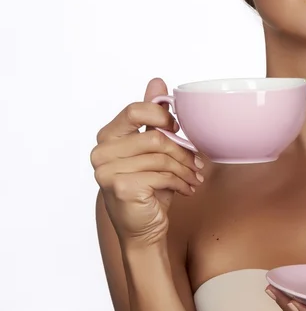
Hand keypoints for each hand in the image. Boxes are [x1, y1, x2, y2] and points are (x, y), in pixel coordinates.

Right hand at [90, 78, 203, 245]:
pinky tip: (186, 189)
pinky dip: (180, 182)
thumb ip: (151, 117)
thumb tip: (157, 81)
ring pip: (161, 156)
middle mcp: (101, 152)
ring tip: (194, 178)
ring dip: (185, 169)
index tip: (178, 128)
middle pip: (155, 137)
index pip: (134, 110)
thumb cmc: (149, 188)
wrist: (143, 229)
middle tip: (197, 163)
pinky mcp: (121, 187)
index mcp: (107, 137)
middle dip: (183, 151)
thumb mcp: (152, 150)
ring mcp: (107, 170)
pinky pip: (162, 174)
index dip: (161, 116)